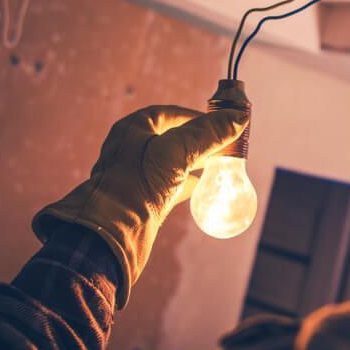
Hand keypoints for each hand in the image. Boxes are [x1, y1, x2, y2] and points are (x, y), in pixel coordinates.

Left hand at [33, 105, 247, 307]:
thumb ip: (207, 134)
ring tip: (219, 164)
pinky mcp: (142, 198)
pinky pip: (170, 185)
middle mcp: (132, 148)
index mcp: (133, 129)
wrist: (110, 236)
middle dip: (200, 140)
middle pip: (174, 137)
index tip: (222, 124)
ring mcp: (137, 174)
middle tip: (225, 144)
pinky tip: (205, 188)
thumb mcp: (176, 152)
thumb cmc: (136, 185)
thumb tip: (238, 117)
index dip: (197, 117)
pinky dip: (189, 184)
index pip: (171, 114)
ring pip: (173, 162)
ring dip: (196, 162)